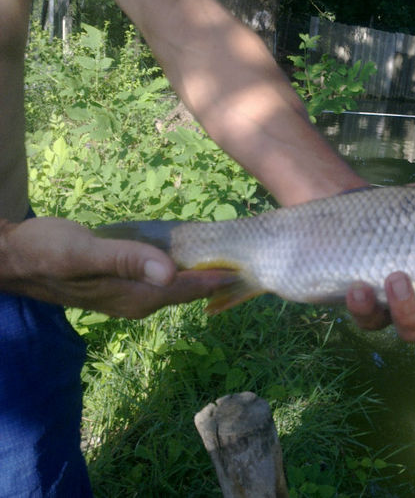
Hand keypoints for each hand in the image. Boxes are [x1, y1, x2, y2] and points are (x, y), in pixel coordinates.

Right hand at [0, 217, 235, 318]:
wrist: (16, 258)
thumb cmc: (48, 252)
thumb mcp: (85, 252)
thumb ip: (127, 260)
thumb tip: (172, 273)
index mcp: (136, 296)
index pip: (190, 289)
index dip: (221, 278)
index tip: (251, 266)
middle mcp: (140, 301)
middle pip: (190, 291)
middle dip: (219, 278)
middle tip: (249, 257)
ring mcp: (132, 295)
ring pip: (179, 286)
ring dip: (204, 274)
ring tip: (231, 256)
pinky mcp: (125, 284)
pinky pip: (165, 279)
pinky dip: (184, 268)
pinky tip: (194, 255)